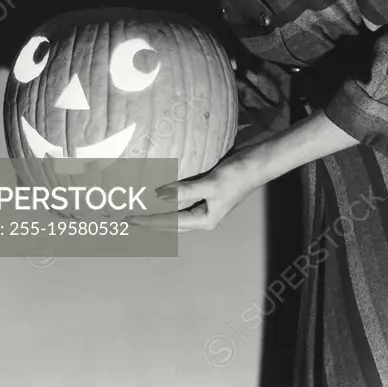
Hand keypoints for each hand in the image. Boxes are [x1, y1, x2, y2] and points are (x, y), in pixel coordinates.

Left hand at [125, 153, 259, 232]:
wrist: (258, 163)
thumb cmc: (237, 175)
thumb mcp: (210, 184)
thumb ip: (184, 190)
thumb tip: (159, 195)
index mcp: (204, 220)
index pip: (169, 223)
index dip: (148, 221)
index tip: (129, 219)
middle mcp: (203, 216)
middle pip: (171, 223)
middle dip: (151, 222)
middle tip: (129, 219)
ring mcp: (206, 204)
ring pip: (176, 213)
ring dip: (159, 212)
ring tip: (141, 210)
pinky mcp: (207, 191)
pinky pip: (183, 198)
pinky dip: (170, 198)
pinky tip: (161, 193)